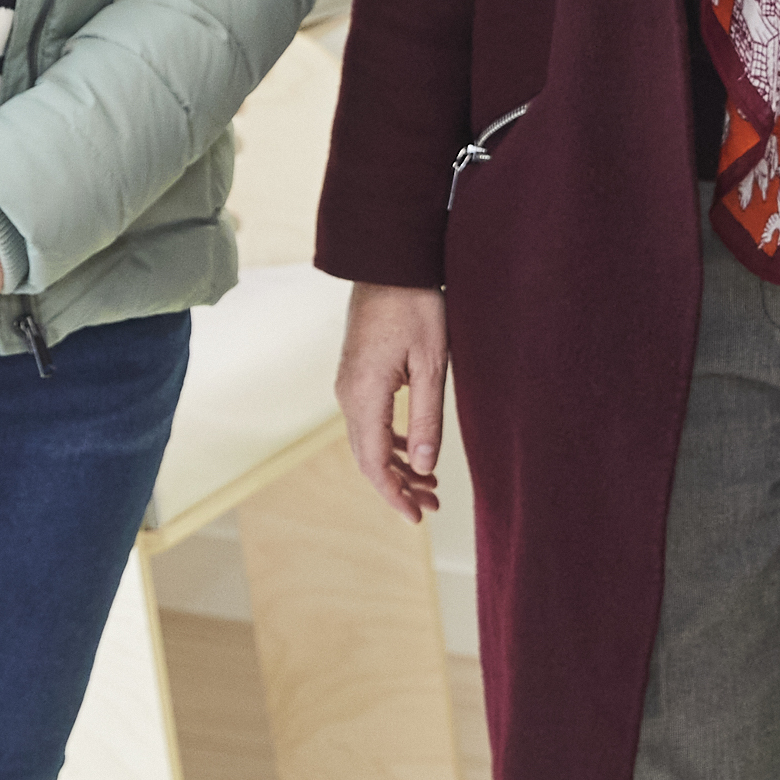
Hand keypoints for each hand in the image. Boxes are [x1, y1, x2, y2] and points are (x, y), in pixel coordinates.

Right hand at [338, 282, 449, 522]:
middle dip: (398, 487)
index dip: (394, 495)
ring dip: (396, 467)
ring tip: (428, 485)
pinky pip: (369, 422)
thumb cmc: (416, 306)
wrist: (389, 262)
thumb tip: (426, 467)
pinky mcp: (356, 375)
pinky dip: (391, 443)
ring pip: (368, 442)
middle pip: (367, 458)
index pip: (374, 463)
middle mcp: (348, 395)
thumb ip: (427, 419)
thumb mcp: (432, 365)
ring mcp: (348, 385)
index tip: (417, 518)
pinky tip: (415, 452)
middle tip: (430, 506)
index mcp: (364, 396)